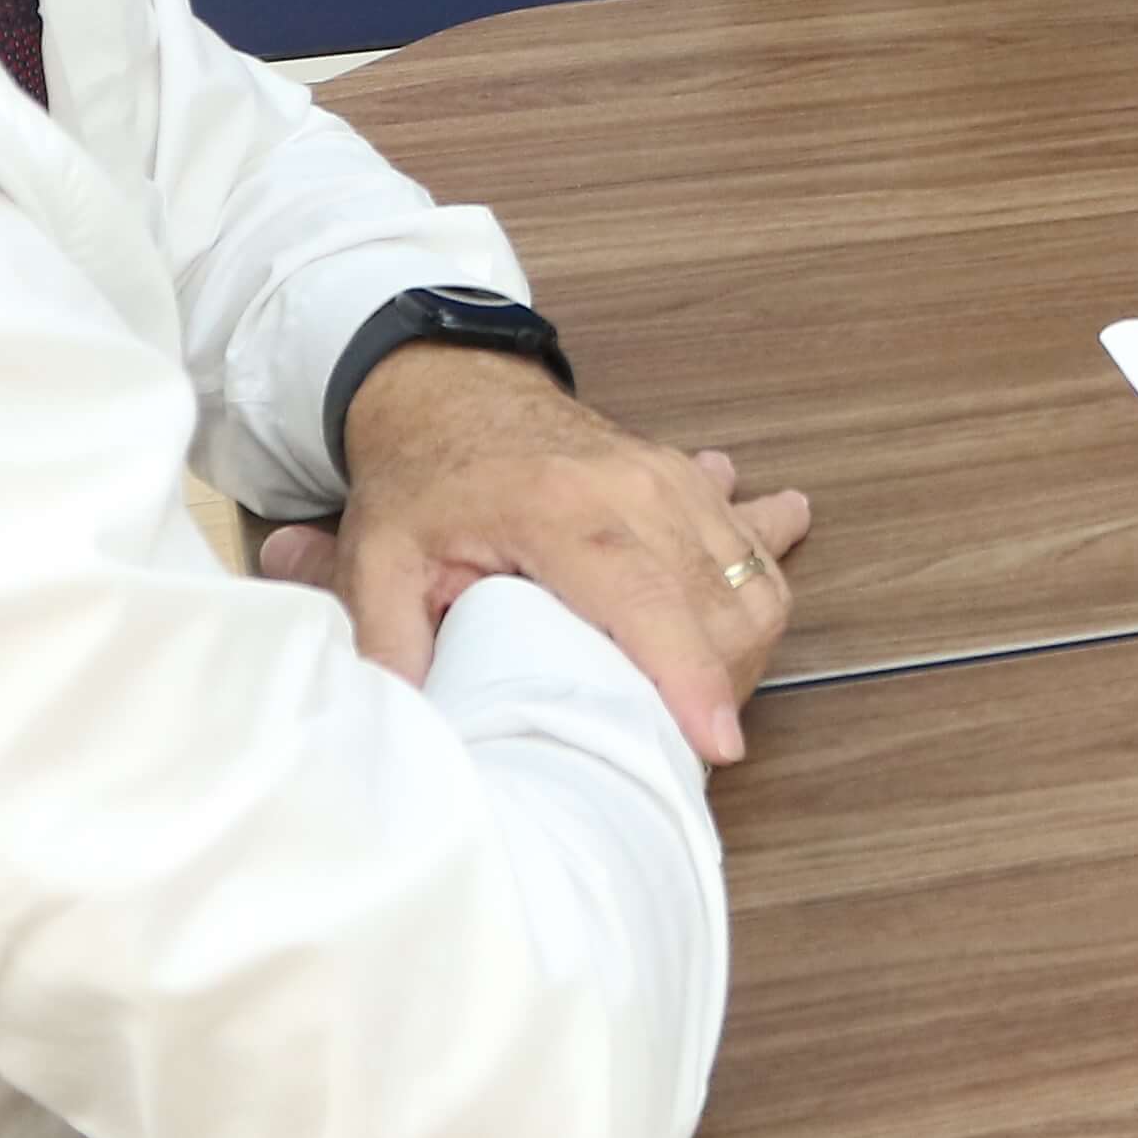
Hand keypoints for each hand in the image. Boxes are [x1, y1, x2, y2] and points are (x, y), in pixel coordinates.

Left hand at [270, 350, 811, 762]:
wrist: (453, 390)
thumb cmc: (420, 481)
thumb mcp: (378, 560)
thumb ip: (389, 643)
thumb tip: (405, 728)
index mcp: (558, 509)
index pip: (645, 597)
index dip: (686, 675)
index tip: (716, 745)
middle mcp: (634, 488)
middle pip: (717, 602)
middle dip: (716, 688)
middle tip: (671, 747)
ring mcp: (673, 477)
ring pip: (753, 580)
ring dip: (741, 653)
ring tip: (694, 703)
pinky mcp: (690, 480)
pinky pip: (755, 549)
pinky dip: (758, 597)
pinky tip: (741, 631)